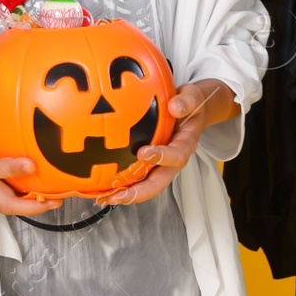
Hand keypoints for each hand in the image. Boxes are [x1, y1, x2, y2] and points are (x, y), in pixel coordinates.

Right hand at [0, 97, 60, 216]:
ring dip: (28, 207)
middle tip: (53, 200)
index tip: (32, 165)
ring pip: (3, 206)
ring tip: (52, 201)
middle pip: (1, 203)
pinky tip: (38, 194)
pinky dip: (21, 201)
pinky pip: (1, 200)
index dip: (11, 170)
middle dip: (29, 205)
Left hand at [95, 78, 238, 206]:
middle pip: (159, 182)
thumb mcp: (192, 96)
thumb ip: (186, 101)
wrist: (191, 110)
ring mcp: (160, 164)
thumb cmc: (189, 104)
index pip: (176, 155)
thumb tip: (175, 107)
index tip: (143, 153)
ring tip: (104, 198)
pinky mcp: (149, 164)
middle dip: (139, 192)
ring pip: (145, 185)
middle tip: (118, 196)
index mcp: (185, 144)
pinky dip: (121, 186)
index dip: (161, 157)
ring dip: (126, 194)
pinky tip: (102, 190)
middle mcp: (172, 160)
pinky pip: (137, 177)